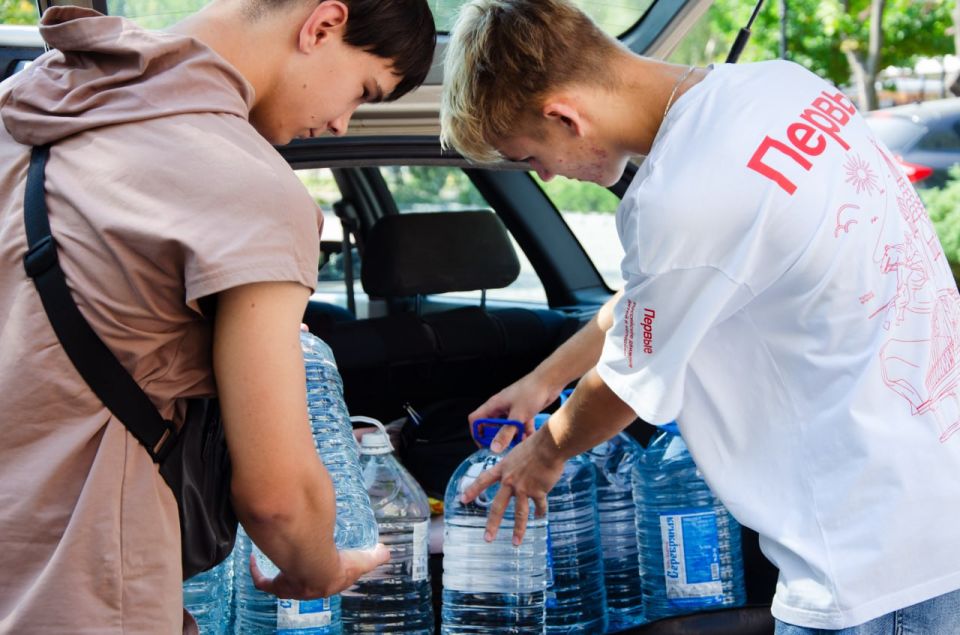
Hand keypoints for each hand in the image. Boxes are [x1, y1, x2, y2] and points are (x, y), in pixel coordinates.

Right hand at [250, 544, 390, 598]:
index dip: (326, 576)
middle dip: (300, 576)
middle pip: (302, 586)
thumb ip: (376, 555)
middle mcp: (307, 591)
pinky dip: (256, 570)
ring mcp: (291, 588)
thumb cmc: (338, 565)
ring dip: (280, 573)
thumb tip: (386, 550)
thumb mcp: (363, 561)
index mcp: (327, 586)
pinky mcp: (277, 584)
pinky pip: (261, 582)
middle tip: (298, 562)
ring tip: (277, 558)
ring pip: (281, 584)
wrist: (316, 569)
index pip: (326, 584)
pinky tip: (253, 558)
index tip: (324, 566)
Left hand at [461, 429, 565, 544]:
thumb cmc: (536, 445)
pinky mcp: (538, 491)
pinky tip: (540, 517)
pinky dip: (540, 513)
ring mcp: (524, 488)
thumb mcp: (517, 452)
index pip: (483, 480)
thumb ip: (514, 465)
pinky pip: (539, 507)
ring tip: (515, 543)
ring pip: (520, 514)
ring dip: (518, 530)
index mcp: (503, 469)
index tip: (462, 500)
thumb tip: (516, 471)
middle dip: (492, 524)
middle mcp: (510, 481)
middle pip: (498, 506)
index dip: (472, 490)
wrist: (550, 445)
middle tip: (487, 538)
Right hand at [468, 373, 562, 452]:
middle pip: (491, 425)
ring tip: (517, 446)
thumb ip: (506, 433)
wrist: (549, 381)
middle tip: (502, 448)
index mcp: (494, 405)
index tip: (483, 445)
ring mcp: (512, 409)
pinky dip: (524, 432)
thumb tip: (494, 447)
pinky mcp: (524, 411)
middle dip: (496, 437)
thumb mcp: (517, 416)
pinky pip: (520, 425)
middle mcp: (501, 407)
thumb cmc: (531, 392)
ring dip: (511, 437)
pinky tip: (530, 439)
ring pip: (507, 427)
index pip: (476, 419)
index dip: (476, 432)